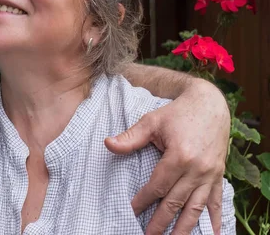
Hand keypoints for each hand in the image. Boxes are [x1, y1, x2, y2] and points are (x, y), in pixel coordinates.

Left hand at [104, 79, 229, 234]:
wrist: (210, 104)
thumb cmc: (177, 113)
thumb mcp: (151, 121)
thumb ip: (130, 137)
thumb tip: (108, 144)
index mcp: (179, 156)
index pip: (157, 186)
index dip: (143, 201)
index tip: (131, 212)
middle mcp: (197, 169)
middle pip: (176, 202)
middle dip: (161, 222)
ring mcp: (210, 174)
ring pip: (196, 207)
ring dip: (185, 227)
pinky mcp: (219, 175)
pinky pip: (217, 201)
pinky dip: (214, 220)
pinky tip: (212, 234)